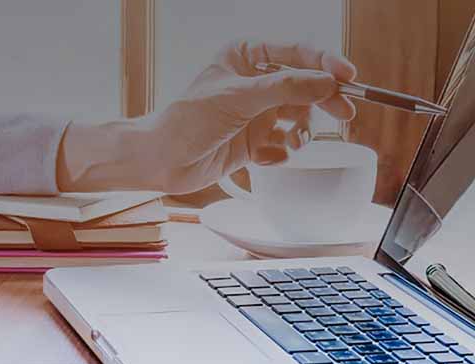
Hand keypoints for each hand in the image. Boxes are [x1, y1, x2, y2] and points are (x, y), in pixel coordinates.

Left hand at [58, 40, 356, 194]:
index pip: (296, 53)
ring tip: (292, 142)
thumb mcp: (240, 97)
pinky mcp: (253, 142)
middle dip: (323, 101)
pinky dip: (278, 153)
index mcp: (246, 57)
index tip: (348, 75)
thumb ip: (286, 88)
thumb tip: (327, 83)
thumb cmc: (189, 120)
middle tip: (344, 114)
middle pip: (305, 86)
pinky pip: (282, 145)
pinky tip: (262, 158)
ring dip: (300, 131)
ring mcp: (255, 113)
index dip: (325, 63)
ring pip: (298, 118)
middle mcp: (254, 83)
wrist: (163, 161)